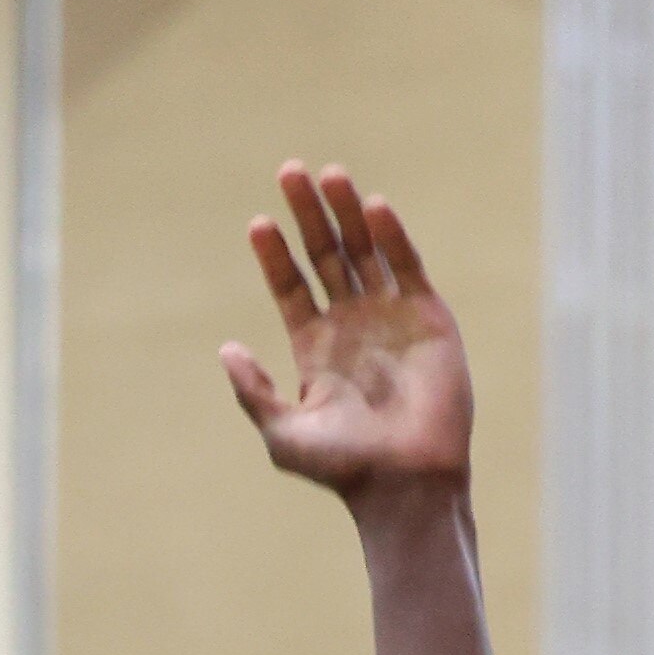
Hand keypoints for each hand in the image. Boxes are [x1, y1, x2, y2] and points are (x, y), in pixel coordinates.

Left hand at [221, 165, 474, 501]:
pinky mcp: (428, 316)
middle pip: (325, 256)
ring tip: (327, 175)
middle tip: (289, 172)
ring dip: (346, 213)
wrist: (406, 482)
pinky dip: (391, 237)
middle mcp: (352, 325)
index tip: (260, 225)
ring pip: (364, 251)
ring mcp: (391, 316)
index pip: (291, 288)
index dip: (275, 256)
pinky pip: (407, 266)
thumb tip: (225, 349)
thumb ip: (253, 392)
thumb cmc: (344, 467)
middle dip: (308, 216)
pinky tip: (372, 207)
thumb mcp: (283, 434)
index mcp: (316, 348)